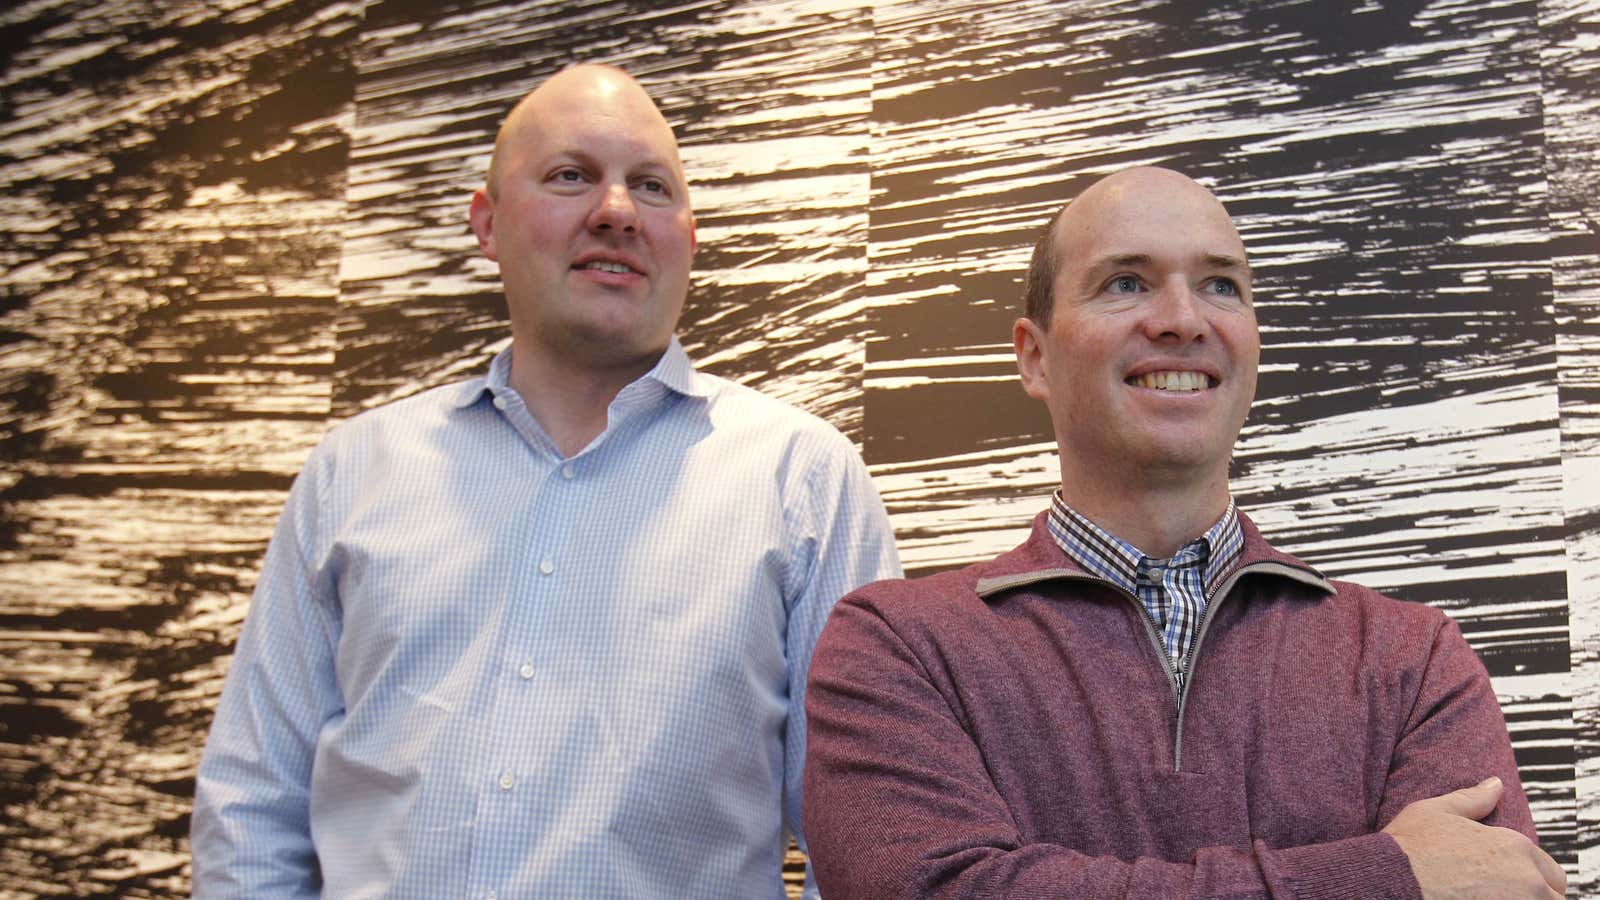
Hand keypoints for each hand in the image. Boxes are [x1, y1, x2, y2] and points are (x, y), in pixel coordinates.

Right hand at [1383, 777, 1565, 898]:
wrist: (1390, 880)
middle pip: (1554, 896)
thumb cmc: (1409, 847)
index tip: (1511, 882)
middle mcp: (1526, 881)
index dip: (1534, 878)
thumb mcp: (1436, 812)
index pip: (1551, 872)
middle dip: (1537, 896)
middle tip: (1505, 893)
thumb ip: (1472, 800)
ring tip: (1492, 899)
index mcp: (1515, 848)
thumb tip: (1494, 784)